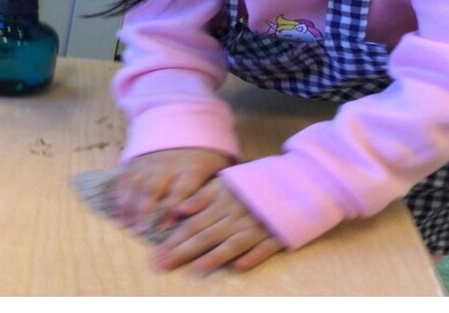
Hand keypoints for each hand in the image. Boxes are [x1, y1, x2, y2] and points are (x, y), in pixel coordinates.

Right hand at [112, 148, 231, 232]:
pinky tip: (117, 206)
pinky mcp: (140, 158)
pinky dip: (121, 190)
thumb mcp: (218, 168)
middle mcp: (169, 164)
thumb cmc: (207, 154)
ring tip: (124, 223)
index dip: (171, 210)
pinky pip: (127, 174)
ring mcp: (152, 160)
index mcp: (192, 168)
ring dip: (128, 204)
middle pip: (153, 188)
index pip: (181, 191)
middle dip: (143, 210)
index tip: (163, 228)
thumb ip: (210, 191)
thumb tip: (198, 215)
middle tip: (137, 230)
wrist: (189, 121)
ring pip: (137, 182)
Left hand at [152, 178, 282, 273]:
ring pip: (233, 243)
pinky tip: (239, 266)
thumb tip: (178, 210)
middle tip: (162, 265)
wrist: (292, 180)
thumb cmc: (252, 183)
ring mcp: (257, 226)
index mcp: (222, 201)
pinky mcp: (276, 235)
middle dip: (182, 251)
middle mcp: (236, 215)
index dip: (173, 239)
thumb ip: (201, 196)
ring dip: (215, 256)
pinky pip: (264, 248)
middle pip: (206, 235)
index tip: (155, 253)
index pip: (193, 223)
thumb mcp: (224, 182)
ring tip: (196, 268)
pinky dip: (252, 256)